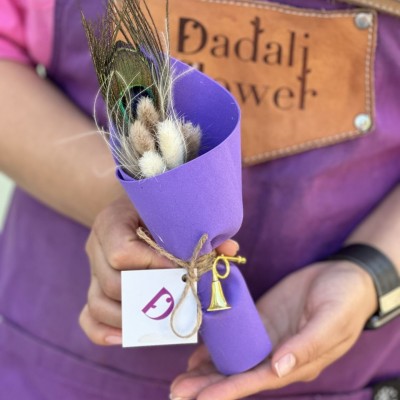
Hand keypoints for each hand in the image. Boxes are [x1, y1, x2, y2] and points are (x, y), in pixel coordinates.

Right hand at [79, 195, 238, 344]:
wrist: (138, 209)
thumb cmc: (159, 211)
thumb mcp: (175, 212)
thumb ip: (200, 230)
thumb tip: (229, 250)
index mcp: (112, 221)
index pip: (122, 252)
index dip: (153, 266)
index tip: (180, 269)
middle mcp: (96, 246)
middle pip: (111, 282)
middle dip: (146, 296)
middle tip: (176, 298)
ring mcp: (93, 270)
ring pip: (98, 303)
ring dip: (128, 319)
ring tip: (156, 322)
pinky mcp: (95, 288)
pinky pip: (88, 316)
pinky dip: (103, 331)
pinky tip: (126, 337)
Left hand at [170, 261, 377, 399]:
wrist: (344, 276)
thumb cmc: (345, 300)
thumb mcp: (331, 320)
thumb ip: (307, 345)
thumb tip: (279, 369)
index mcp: (296, 362)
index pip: (257, 381)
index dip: (229, 390)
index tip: (201, 399)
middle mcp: (278, 355)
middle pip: (239, 374)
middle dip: (208, 385)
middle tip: (177, 391)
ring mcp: (268, 337)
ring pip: (234, 358)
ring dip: (207, 370)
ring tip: (180, 380)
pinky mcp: (262, 319)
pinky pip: (237, 336)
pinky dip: (217, 346)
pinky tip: (197, 353)